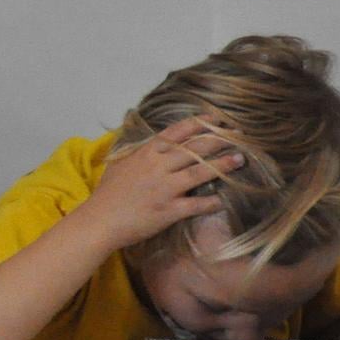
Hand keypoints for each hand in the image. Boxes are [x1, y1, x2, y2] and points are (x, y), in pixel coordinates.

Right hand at [84, 117, 244, 249]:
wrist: (99, 221)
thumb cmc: (107, 194)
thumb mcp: (118, 164)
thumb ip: (137, 150)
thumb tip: (145, 139)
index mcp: (146, 153)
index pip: (177, 132)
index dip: (200, 124)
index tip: (217, 118)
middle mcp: (157, 167)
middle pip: (195, 149)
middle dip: (219, 140)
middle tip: (239, 135)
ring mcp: (164, 189)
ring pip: (200, 172)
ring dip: (222, 165)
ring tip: (240, 159)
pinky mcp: (168, 210)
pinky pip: (196, 205)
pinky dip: (211, 202)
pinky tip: (224, 199)